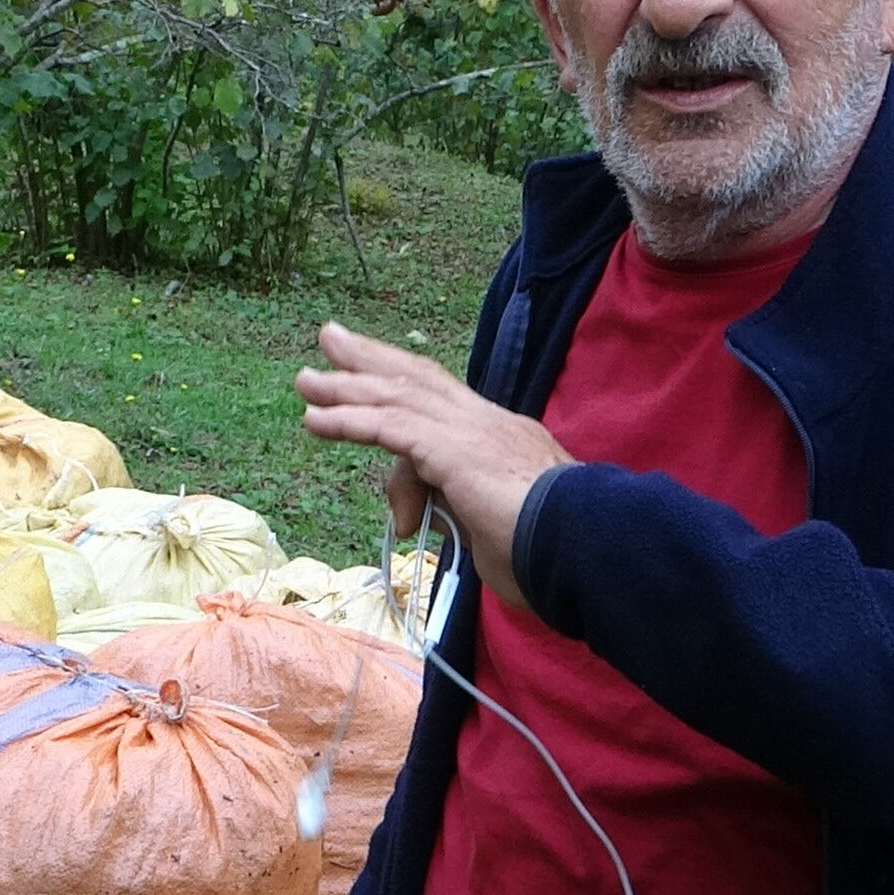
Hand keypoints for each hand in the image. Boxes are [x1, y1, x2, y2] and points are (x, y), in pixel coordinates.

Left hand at [296, 322, 562, 608]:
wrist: (588, 547)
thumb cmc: (552, 555)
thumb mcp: (496, 534)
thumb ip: (461, 518)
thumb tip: (426, 518)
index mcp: (505, 438)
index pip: (445, 407)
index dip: (403, 391)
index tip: (370, 384)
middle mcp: (488, 423)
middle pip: (420, 378)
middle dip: (372, 358)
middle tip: (331, 339)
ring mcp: (472, 432)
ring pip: (398, 395)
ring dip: (346, 387)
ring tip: (305, 381)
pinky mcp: (454, 450)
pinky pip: (390, 427)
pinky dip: (349, 420)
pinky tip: (316, 421)